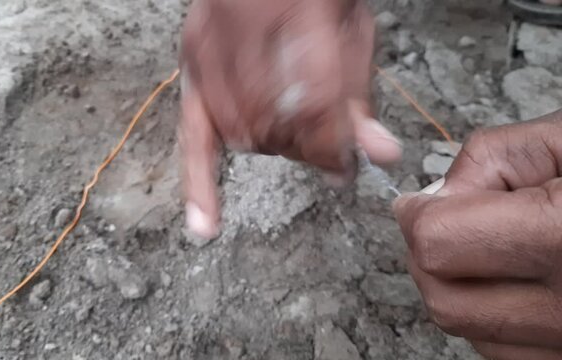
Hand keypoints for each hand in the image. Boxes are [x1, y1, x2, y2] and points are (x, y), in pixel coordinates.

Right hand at [179, 0, 401, 237]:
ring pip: (242, 136)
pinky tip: (204, 224)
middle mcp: (243, 31)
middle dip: (306, 150)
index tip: (347, 167)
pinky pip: (189, 136)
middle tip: (325, 148)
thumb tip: (378, 155)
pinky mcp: (188, 66)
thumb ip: (359, 91)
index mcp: (296, 11)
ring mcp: (209, 50)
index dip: (333, 147)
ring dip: (273, 151)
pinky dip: (199, 184)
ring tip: (290, 139)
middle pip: (277, 125)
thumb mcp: (350, 26)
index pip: (314, 104)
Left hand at [394, 110, 561, 358]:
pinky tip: (522, 281)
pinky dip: (496, 318)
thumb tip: (437, 197)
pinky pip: (511, 353)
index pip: (440, 244)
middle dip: (428, 256)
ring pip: (472, 334)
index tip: (420, 201)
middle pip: (445, 301)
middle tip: (445, 221)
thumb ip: (493, 158)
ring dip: (461, 288)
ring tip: (495, 248)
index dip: (419, 215)